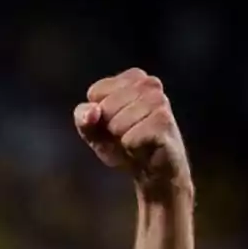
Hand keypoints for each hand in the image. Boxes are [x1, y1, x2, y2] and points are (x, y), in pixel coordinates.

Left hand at [74, 68, 191, 197]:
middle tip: (126, 134)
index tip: (113, 122)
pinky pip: (130, 138)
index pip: (95, 92)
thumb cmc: (123, 144)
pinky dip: (131, 147)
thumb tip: (92, 112)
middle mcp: (150, 84)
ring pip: (117, 123)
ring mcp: (160, 102)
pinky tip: (144, 147)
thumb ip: (83, 118)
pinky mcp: (165, 122)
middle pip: (105, 107)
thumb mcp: (94, 130)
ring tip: (136, 140)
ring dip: (121, 138)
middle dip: (109, 127)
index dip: (97, 114)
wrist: (153, 171)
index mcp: (133, 78)